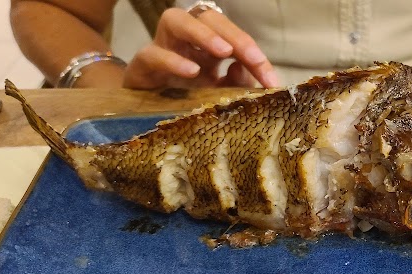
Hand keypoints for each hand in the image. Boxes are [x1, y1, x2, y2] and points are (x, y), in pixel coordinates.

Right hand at [122, 8, 278, 89]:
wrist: (144, 118)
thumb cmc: (184, 102)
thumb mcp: (218, 95)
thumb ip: (237, 84)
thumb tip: (245, 68)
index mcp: (208, 46)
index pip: (235, 40)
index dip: (255, 56)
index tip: (271, 81)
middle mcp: (184, 40)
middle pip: (208, 18)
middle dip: (234, 35)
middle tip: (252, 58)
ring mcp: (161, 48)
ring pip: (175, 19)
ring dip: (202, 32)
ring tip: (223, 51)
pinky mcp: (140, 66)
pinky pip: (153, 54)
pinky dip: (172, 60)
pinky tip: (192, 71)